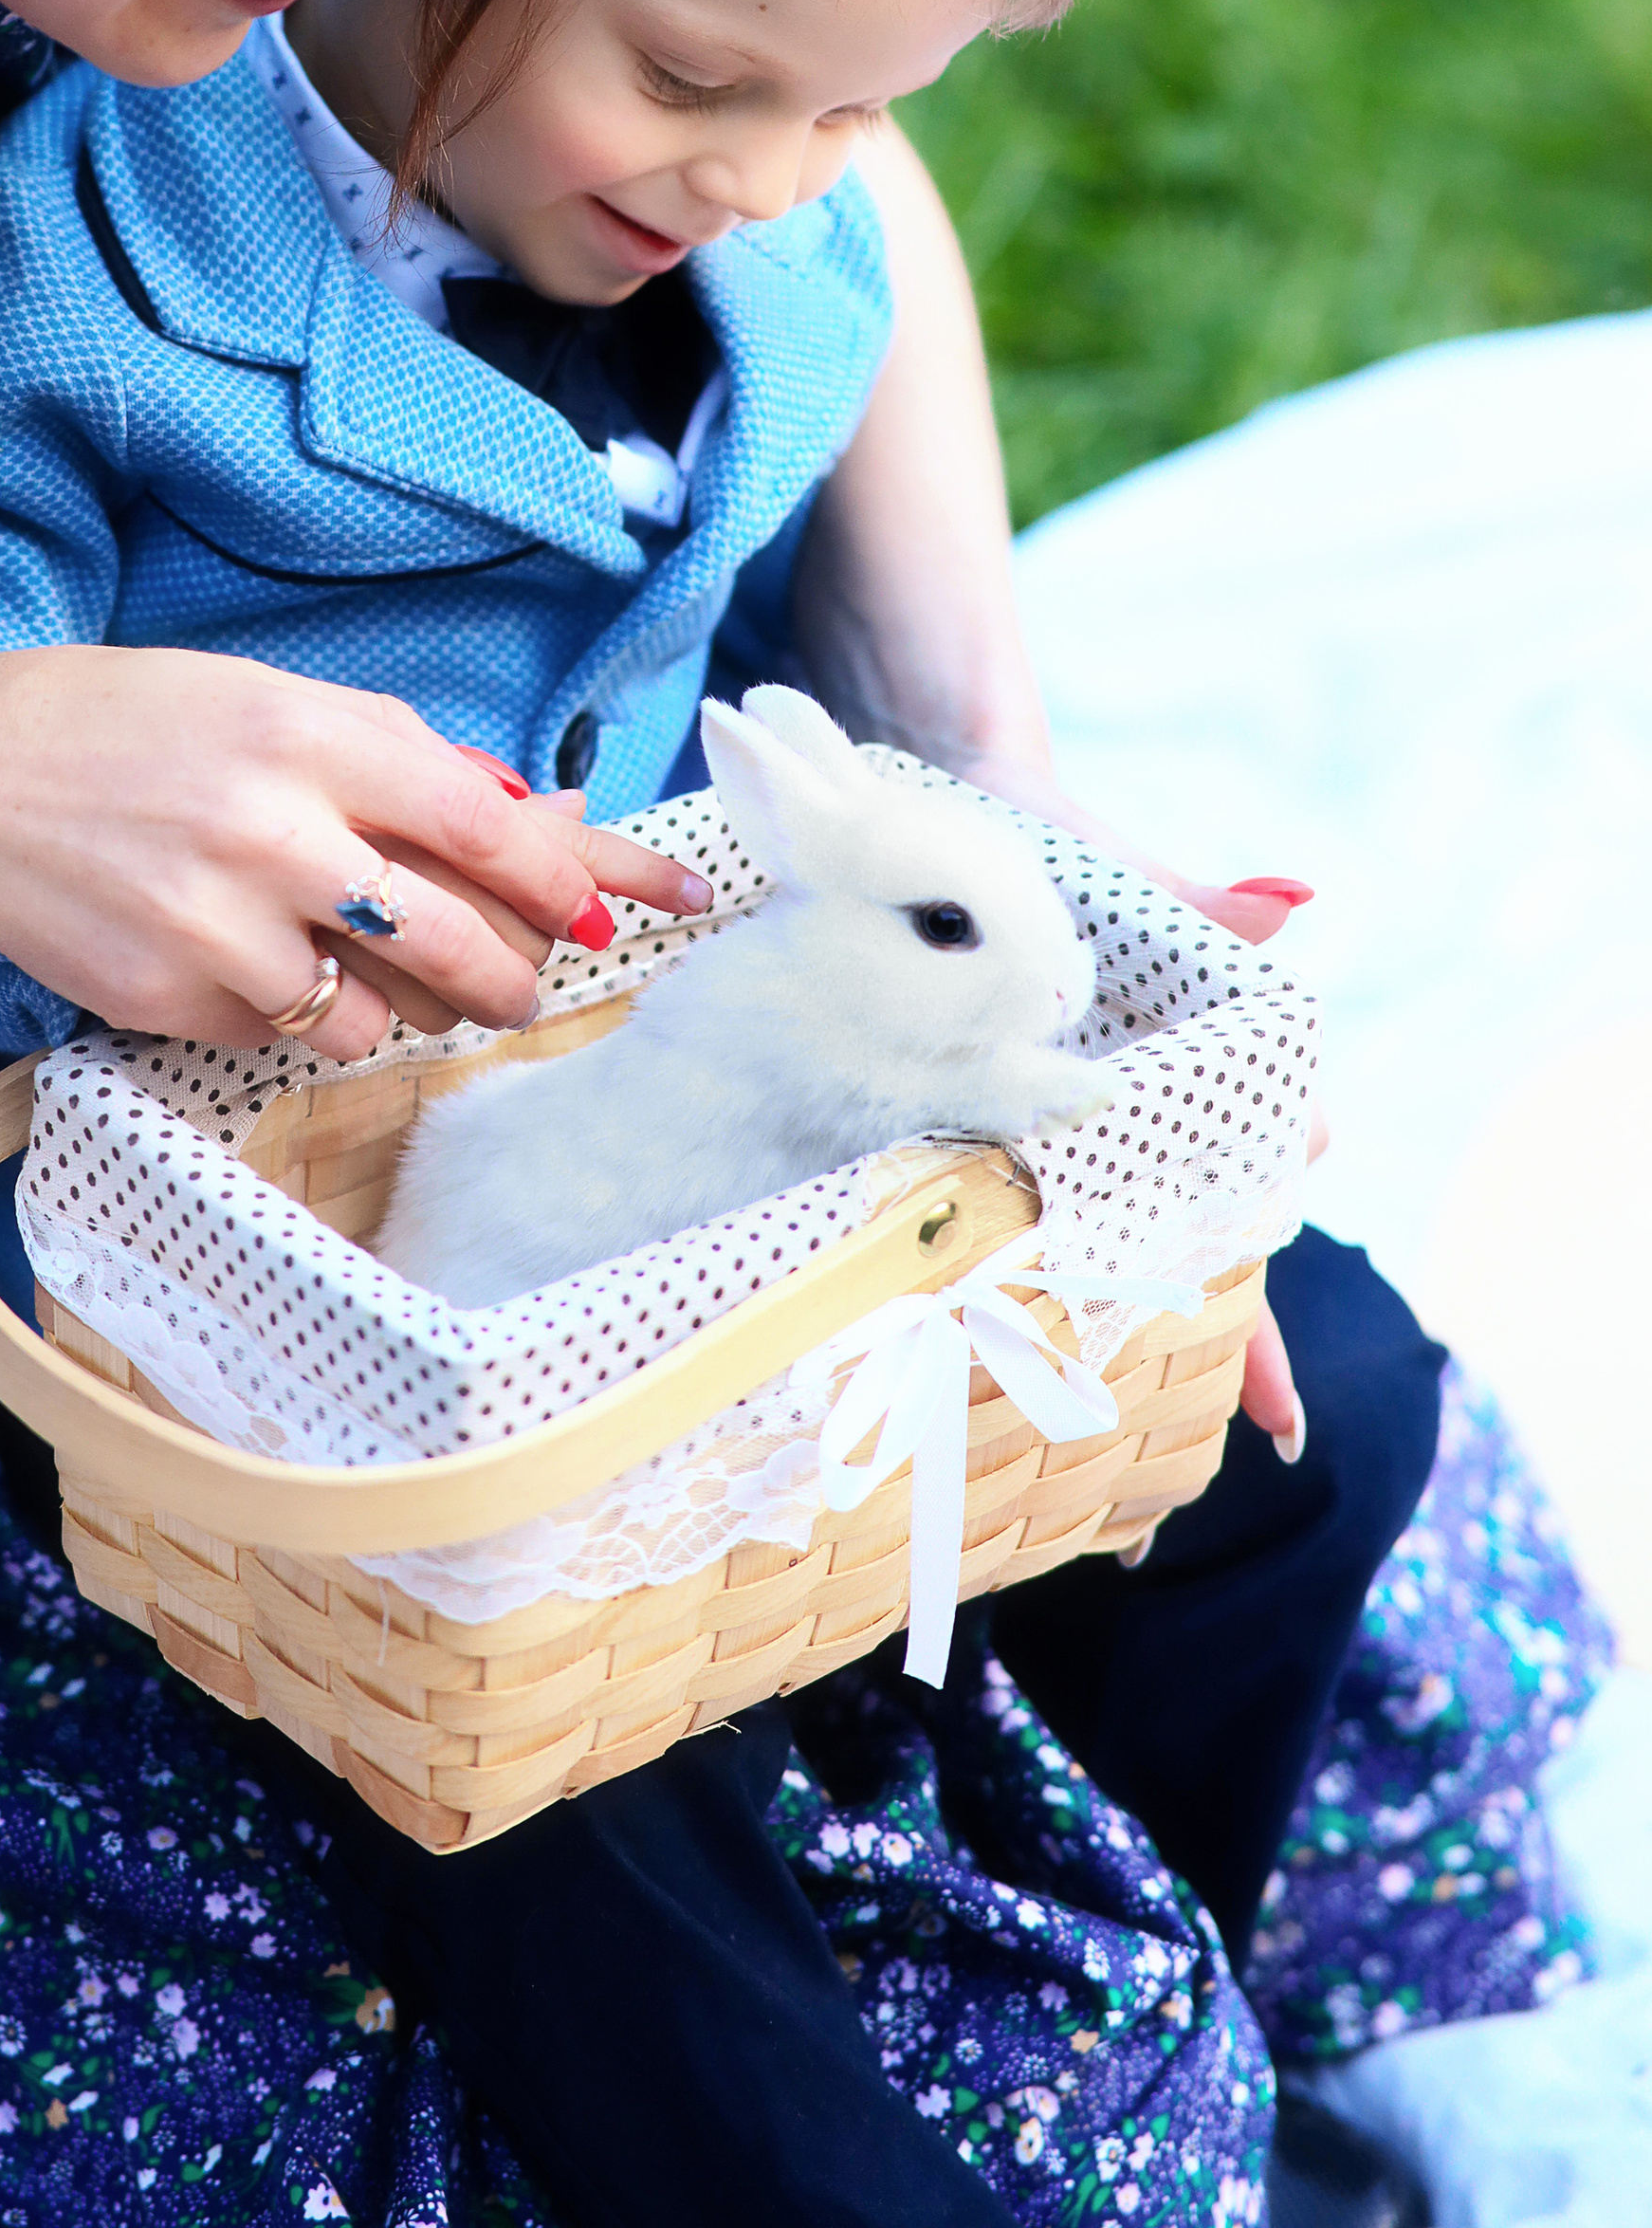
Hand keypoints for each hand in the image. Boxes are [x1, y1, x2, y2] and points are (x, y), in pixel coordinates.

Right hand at [0, 651, 709, 1063]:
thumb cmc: (133, 725)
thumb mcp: (268, 700)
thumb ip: (395, 757)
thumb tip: (530, 813)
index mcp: (313, 735)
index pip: (487, 828)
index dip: (575, 881)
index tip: (628, 913)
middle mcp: (276, 829)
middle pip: (456, 942)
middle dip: (513, 979)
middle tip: (522, 987)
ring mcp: (220, 922)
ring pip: (373, 1018)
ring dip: (393, 1011)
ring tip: (350, 966)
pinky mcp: (170, 996)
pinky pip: (280, 1038)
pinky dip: (289, 1018)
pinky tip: (242, 963)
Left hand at [956, 752, 1328, 1451]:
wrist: (951, 795)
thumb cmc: (1054, 835)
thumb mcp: (1120, 870)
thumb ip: (1203, 897)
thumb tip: (1299, 899)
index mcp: (1193, 1068)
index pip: (1259, 1190)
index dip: (1266, 1319)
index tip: (1280, 1415)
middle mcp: (1139, 1108)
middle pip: (1203, 1247)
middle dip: (1220, 1351)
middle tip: (1223, 1454)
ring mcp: (1066, 1120)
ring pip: (1116, 1244)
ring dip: (1128, 1330)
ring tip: (1122, 1454)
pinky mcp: (982, 1111)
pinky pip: (1004, 1208)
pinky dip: (1017, 1279)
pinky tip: (1001, 1358)